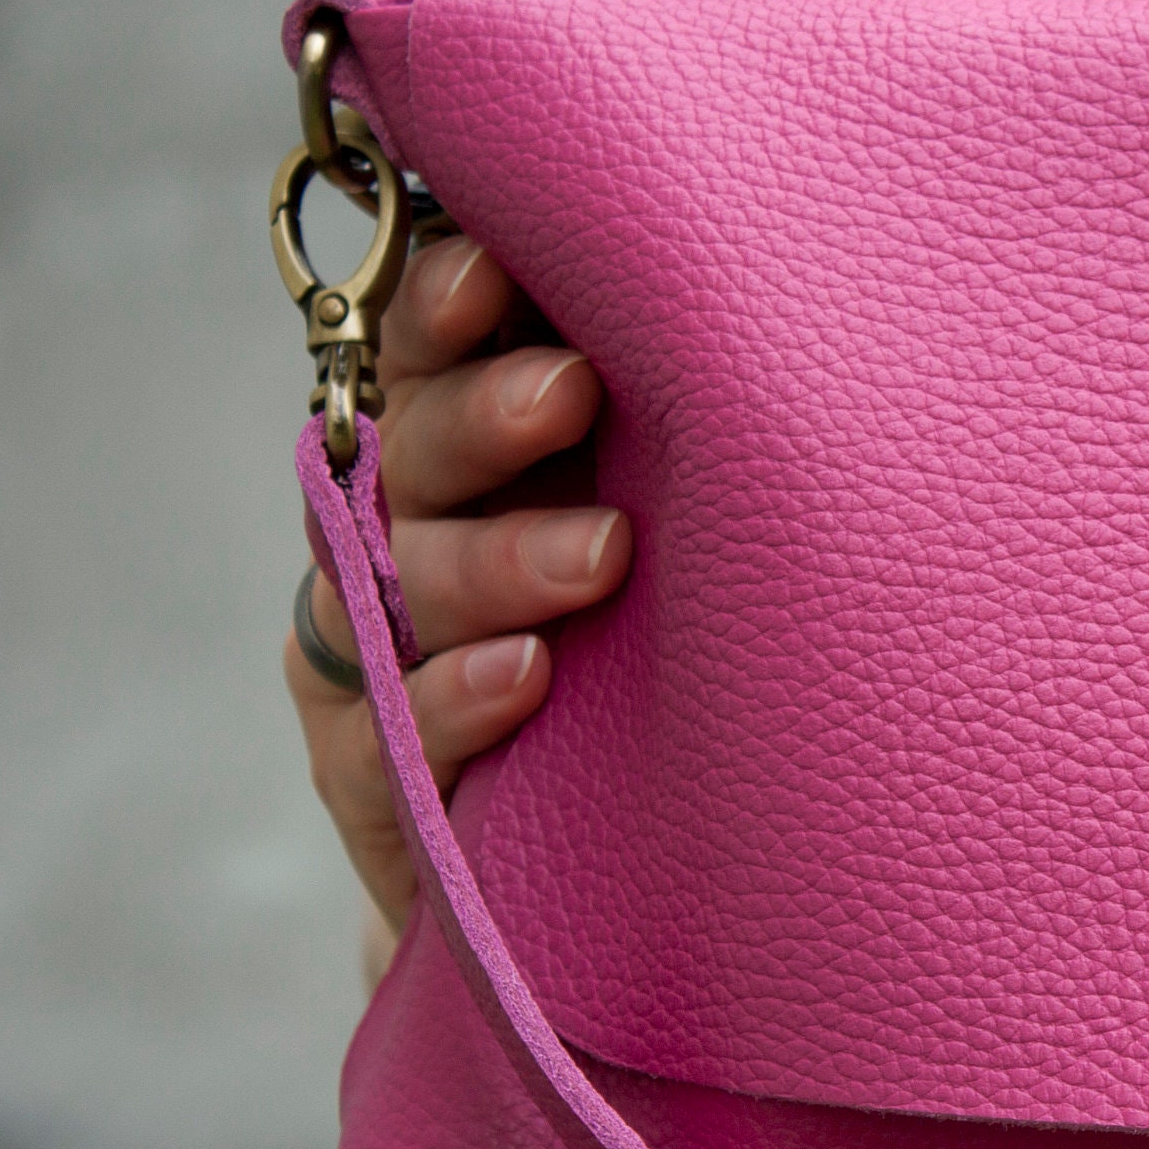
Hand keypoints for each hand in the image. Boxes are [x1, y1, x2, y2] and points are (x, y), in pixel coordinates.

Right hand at [284, 238, 631, 932]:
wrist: (613, 877)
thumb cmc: (669, 657)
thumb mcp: (671, 531)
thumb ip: (671, 434)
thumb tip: (776, 302)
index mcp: (465, 450)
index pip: (426, 351)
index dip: (445, 304)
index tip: (496, 271)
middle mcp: (403, 534)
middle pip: (409, 453)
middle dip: (482, 417)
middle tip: (571, 393)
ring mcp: (376, 654)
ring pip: (401, 583)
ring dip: (497, 560)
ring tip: (601, 555)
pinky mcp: (372, 776)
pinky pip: (391, 730)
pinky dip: (458, 699)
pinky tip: (525, 677)